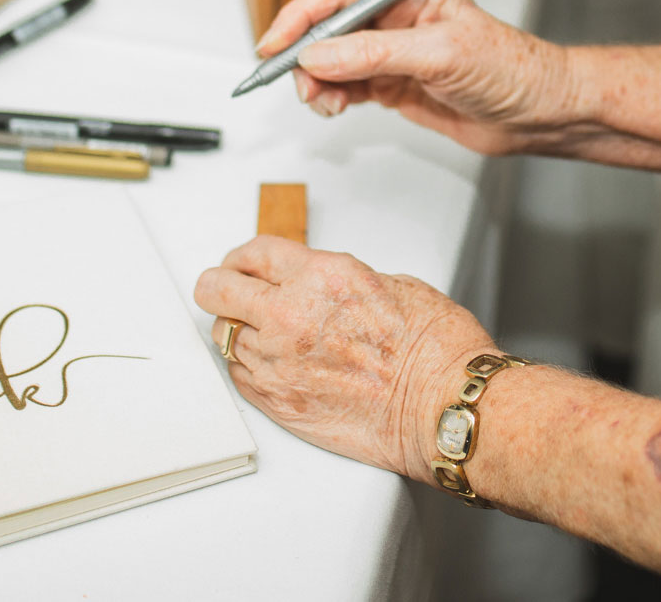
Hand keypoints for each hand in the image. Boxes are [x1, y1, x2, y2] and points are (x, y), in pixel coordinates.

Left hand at [194, 236, 494, 480]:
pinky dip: (248, 366)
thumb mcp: (392, 284)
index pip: (253, 254)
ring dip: (239, 331)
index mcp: (321, 276)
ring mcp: (279, 362)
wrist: (443, 406)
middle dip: (220, 288)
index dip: (242, 258)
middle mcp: (290, 315)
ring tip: (264, 335)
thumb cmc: (435, 350)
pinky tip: (273, 364)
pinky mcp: (279, 403)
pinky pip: (239, 375)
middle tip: (227, 292)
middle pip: (217, 291)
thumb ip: (341, 282)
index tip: (240, 264)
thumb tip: (320, 287)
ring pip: (225, 336)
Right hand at [259, 0, 585, 155]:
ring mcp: (394, 53)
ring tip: (324, 102)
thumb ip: (376, 55)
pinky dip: (331, 97)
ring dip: (317, 81)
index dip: (302, 14)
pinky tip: (335, 106)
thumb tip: (320, 55)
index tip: (276, 42)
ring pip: (333, 61)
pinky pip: (346, 86)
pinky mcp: (395, 84)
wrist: (540, 113)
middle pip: (329, 27)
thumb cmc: (513, 69)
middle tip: (297, 83)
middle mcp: (398, 18)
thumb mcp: (442, 55)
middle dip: (305, 55)